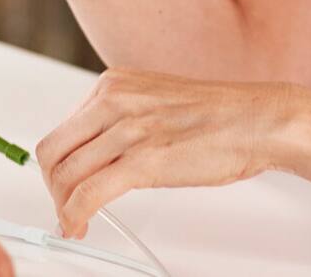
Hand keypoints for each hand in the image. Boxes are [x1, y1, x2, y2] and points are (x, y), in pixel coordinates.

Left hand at [35, 69, 296, 238]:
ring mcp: (127, 129)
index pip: (61, 130)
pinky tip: (81, 226)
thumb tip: (97, 151)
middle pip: (52, 152)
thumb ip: (123, 118)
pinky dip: (75, 217)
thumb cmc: (218, 115)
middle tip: (64, 209)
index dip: (56, 167)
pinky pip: (88, 195)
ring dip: (63, 209)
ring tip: (75, 224)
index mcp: (114, 84)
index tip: (62, 186)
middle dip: (52, 189)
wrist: (258, 119)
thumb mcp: (156, 102)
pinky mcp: (142, 159)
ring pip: (65, 176)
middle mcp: (114, 100)